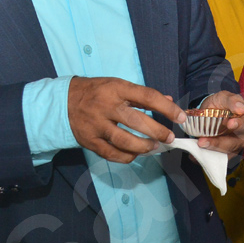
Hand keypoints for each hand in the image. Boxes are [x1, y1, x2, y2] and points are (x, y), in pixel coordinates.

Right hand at [67, 77, 185, 163]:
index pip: (147, 97)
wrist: (63, 102)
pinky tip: (135, 155)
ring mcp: (97, 125)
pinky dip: (126, 156)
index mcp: (117, 89)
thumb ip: (143, 95)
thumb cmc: (97, 92)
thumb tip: (169, 102)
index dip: (167, 108)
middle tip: (169, 138)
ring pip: (124, 140)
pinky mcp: (90, 141)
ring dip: (144, 147)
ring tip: (155, 147)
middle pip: (137, 122)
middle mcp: (107, 106)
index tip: (180, 117)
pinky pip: (112, 153)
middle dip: (158, 132)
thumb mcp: (118, 86)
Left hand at [194, 91, 243, 154]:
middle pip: (233, 144)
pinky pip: (215, 159)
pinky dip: (205, 157)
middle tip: (203, 141)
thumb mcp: (224, 97)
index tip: (230, 124)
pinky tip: (194, 155)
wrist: (209, 112)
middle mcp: (241, 137)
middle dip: (218, 143)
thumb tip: (241, 108)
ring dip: (209, 150)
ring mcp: (232, 148)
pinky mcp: (223, 155)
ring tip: (198, 145)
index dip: (238, 125)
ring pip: (223, 153)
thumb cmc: (220, 104)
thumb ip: (232, 100)